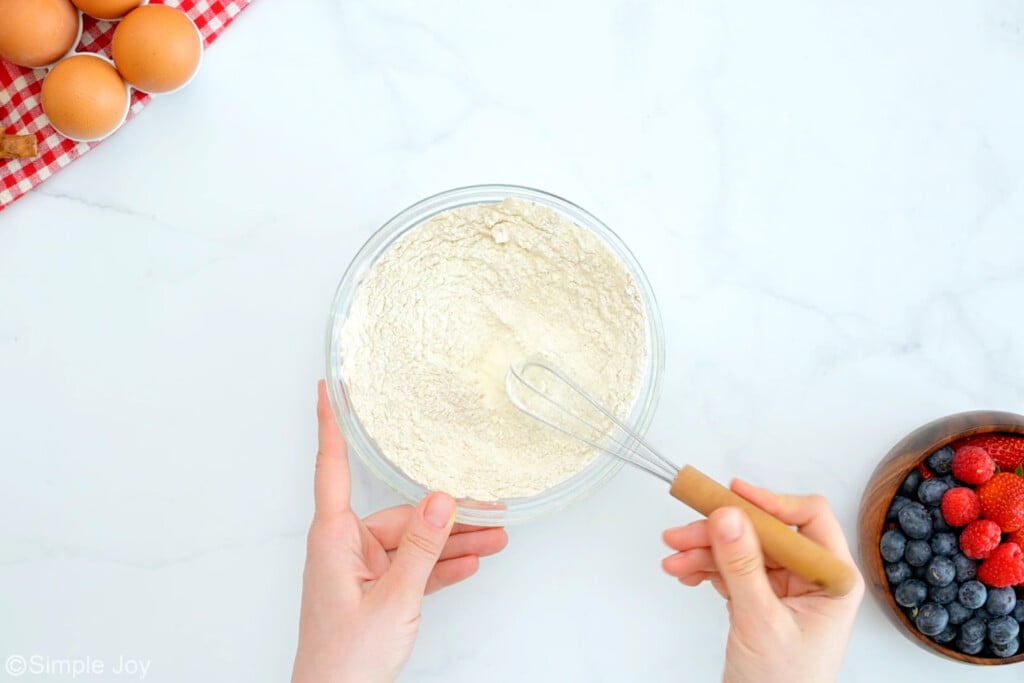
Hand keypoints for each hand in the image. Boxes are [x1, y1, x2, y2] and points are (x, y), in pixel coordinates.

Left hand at [292, 381, 508, 682]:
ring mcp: (360, 572)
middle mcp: (344, 549)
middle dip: (447, 515)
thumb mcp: (394, 599)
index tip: (329, 387)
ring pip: (413, 544)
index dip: (330, 425)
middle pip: (400, 516)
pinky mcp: (375, 593)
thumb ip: (420, 548)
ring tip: (497, 538)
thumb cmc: (345, 661)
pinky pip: (412, 570)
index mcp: (334, 539)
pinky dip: (441, 568)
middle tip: (491, 508)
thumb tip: (441, 500)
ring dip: (453, 544)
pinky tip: (471, 563)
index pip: (332, 468)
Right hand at [661, 480, 863, 682]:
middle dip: (721, 532)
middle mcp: (812, 579)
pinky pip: (731, 570)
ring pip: (742, 550)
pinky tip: (685, 573)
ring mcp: (784, 590)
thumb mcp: (761, 620)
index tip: (733, 494)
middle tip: (683, 532)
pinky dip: (706, 569)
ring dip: (705, 551)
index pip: (808, 519)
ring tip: (674, 558)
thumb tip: (728, 515)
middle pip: (764, 532)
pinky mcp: (760, 601)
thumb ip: (742, 566)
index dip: (771, 502)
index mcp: (833, 580)